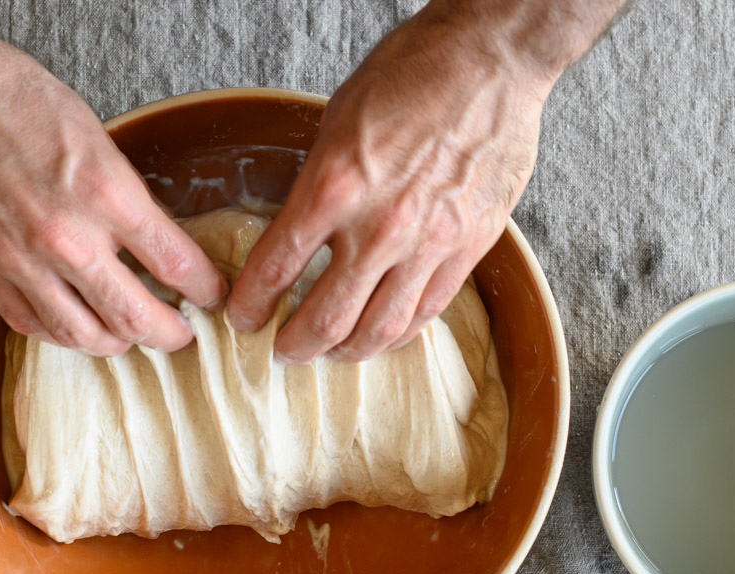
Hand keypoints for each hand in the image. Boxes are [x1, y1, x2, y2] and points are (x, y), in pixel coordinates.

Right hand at [0, 27, 226, 353]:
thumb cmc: (11, 97)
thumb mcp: (96, 138)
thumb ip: (127, 198)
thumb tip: (158, 242)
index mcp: (105, 193)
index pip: (176, 264)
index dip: (204, 289)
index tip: (211, 294)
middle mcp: (66, 237)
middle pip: (136, 318)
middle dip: (170, 334)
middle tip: (182, 333)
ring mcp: (20, 260)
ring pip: (85, 336)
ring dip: (118, 342)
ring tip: (131, 334)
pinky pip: (32, 326)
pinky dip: (63, 335)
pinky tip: (77, 326)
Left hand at [226, 3, 552, 362]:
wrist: (491, 59)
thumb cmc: (412, 75)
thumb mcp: (337, 123)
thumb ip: (318, 185)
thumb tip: (299, 231)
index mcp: (334, 186)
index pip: (275, 268)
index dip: (251, 304)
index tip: (243, 317)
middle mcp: (380, 225)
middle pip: (324, 319)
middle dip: (293, 344)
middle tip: (281, 349)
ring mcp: (429, 243)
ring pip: (377, 330)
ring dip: (344, 352)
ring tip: (328, 352)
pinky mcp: (468, 248)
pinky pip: (426, 312)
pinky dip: (396, 333)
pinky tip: (379, 334)